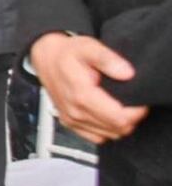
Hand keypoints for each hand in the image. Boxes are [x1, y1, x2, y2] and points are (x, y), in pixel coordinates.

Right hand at [30, 33, 148, 143]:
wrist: (45, 58)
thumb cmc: (66, 54)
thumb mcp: (88, 47)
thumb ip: (108, 59)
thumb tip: (127, 73)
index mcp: (82, 95)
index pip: (120, 119)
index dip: (136, 112)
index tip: (138, 100)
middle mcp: (75, 112)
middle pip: (117, 129)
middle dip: (130, 118)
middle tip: (130, 100)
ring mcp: (71, 120)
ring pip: (109, 135)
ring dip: (119, 124)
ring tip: (118, 105)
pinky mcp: (69, 123)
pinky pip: (96, 138)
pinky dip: (106, 130)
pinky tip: (106, 114)